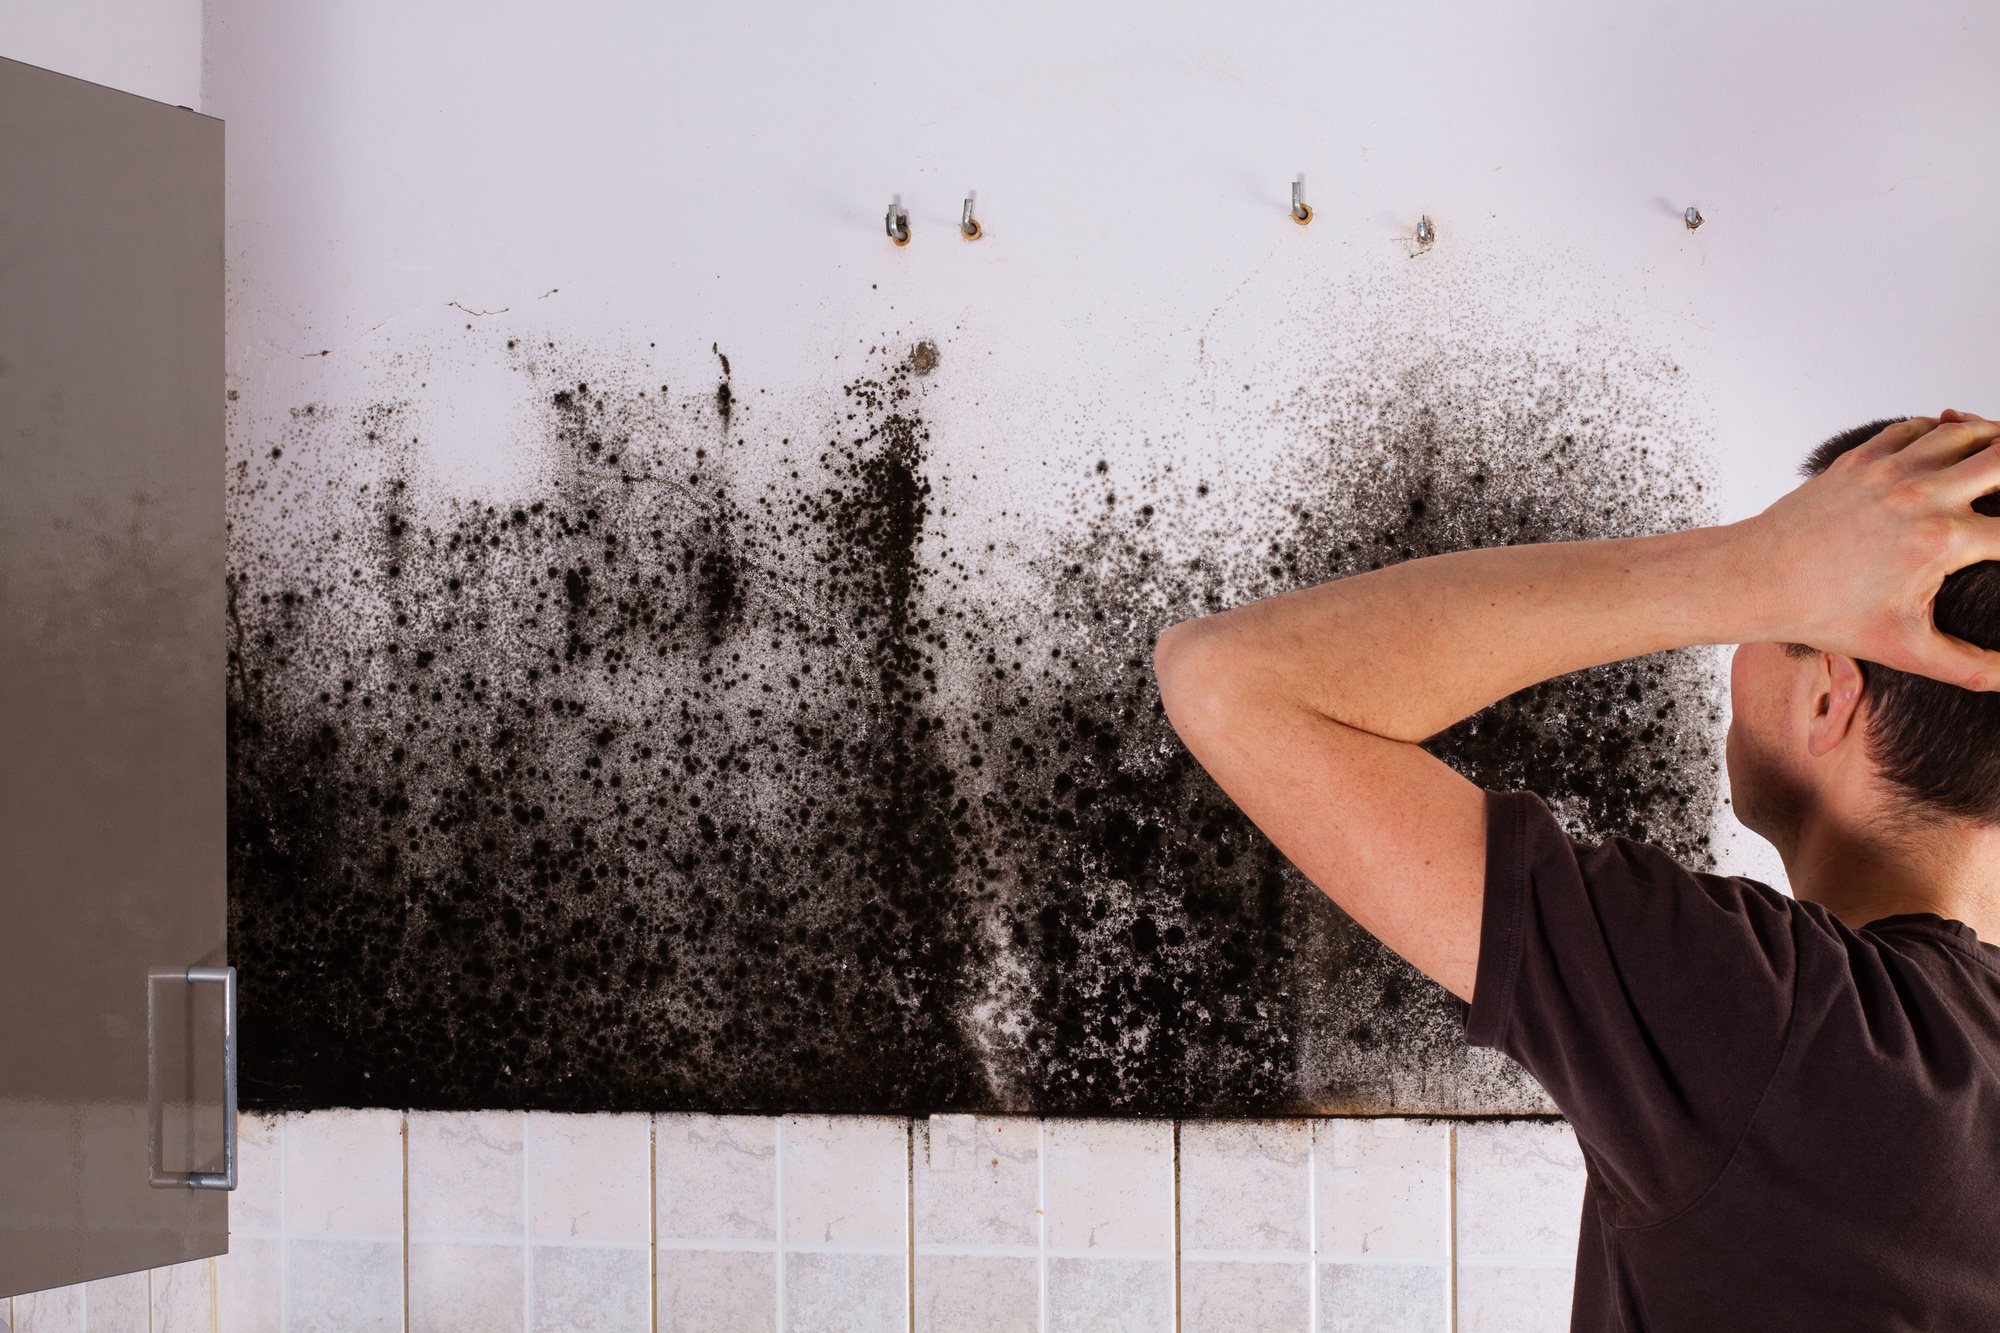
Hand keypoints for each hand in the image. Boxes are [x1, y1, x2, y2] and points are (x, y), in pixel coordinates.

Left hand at [1748, 414, 1999, 689]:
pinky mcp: (1860, 460)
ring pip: (1962, 432)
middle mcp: (1922, 494)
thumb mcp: (1904, 649)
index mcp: (1943, 539)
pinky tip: (1950, 445)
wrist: (1756, 580)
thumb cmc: (1823, 614)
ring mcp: (1889, 471)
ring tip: (1999, 454)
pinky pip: (1914, 429)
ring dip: (1990, 440)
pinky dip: (1939, 431)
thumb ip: (1967, 667)